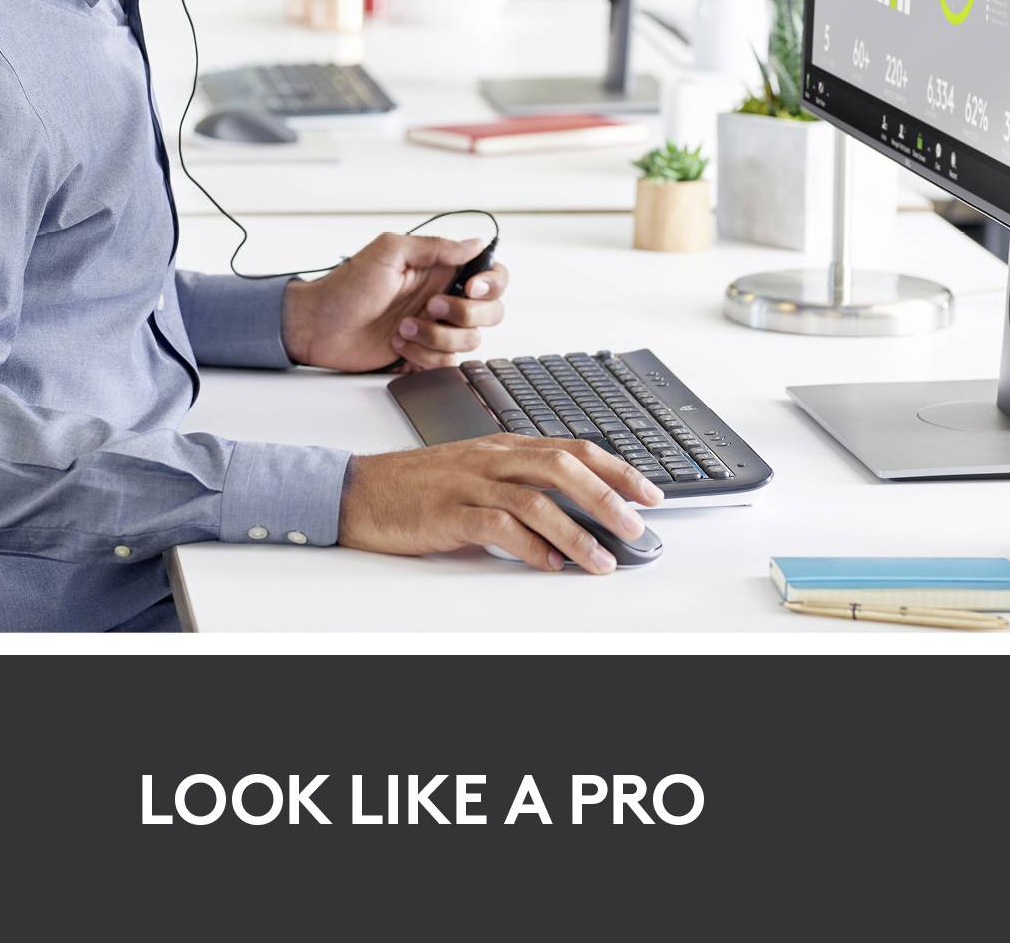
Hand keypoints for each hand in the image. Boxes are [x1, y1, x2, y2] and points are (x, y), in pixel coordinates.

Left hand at [281, 232, 508, 372]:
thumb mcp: (389, 252)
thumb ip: (435, 247)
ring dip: (437, 336)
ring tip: (403, 327)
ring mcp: (435, 329)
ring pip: (470, 341)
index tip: (472, 287)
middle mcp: (443, 298)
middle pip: (491, 312)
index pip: (491, 274)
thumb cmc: (347, 286)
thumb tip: (476, 243)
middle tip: (430, 307)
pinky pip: (447, 363)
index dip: (492, 283)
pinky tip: (398, 344)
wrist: (319, 326)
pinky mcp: (423, 354)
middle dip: (465, 314)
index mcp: (440, 270)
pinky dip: (423, 355)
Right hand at [338, 434, 662, 573]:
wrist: (359, 489)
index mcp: (502, 445)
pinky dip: (528, 546)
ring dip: (576, 532)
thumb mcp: (476, 472)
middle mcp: (491, 458)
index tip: (650, 493)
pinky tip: (547, 563)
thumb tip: (575, 511)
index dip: (616, 469)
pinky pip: (496, 526)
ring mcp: (469, 483)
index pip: (571, 449)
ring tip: (602, 559)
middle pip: (561, 467)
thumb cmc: (420, 486)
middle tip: (638, 526)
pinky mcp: (447, 512)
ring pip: (535, 499)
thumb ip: (521, 484)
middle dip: (607, 496)